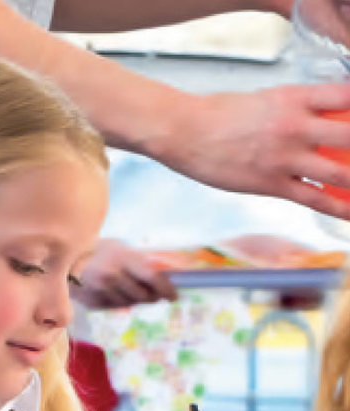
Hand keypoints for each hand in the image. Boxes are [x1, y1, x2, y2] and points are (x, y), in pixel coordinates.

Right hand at [72, 239, 177, 309]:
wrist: (62, 261)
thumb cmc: (96, 251)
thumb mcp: (119, 249)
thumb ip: (140, 261)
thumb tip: (169, 272)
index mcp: (122, 258)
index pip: (152, 278)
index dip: (166, 289)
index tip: (174, 296)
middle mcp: (112, 276)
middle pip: (143, 296)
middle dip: (151, 296)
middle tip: (154, 294)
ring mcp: (100, 290)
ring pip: (128, 304)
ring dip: (133, 299)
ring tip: (127, 288)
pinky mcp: (92, 302)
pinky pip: (113, 307)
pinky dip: (117, 302)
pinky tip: (110, 292)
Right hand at [162, 83, 349, 220]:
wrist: (183, 131)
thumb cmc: (218, 114)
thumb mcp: (265, 100)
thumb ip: (294, 109)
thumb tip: (318, 118)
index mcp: (295, 99)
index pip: (348, 97)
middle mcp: (295, 127)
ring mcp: (284, 158)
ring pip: (340, 173)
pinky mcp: (270, 184)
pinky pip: (313, 199)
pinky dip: (338, 207)